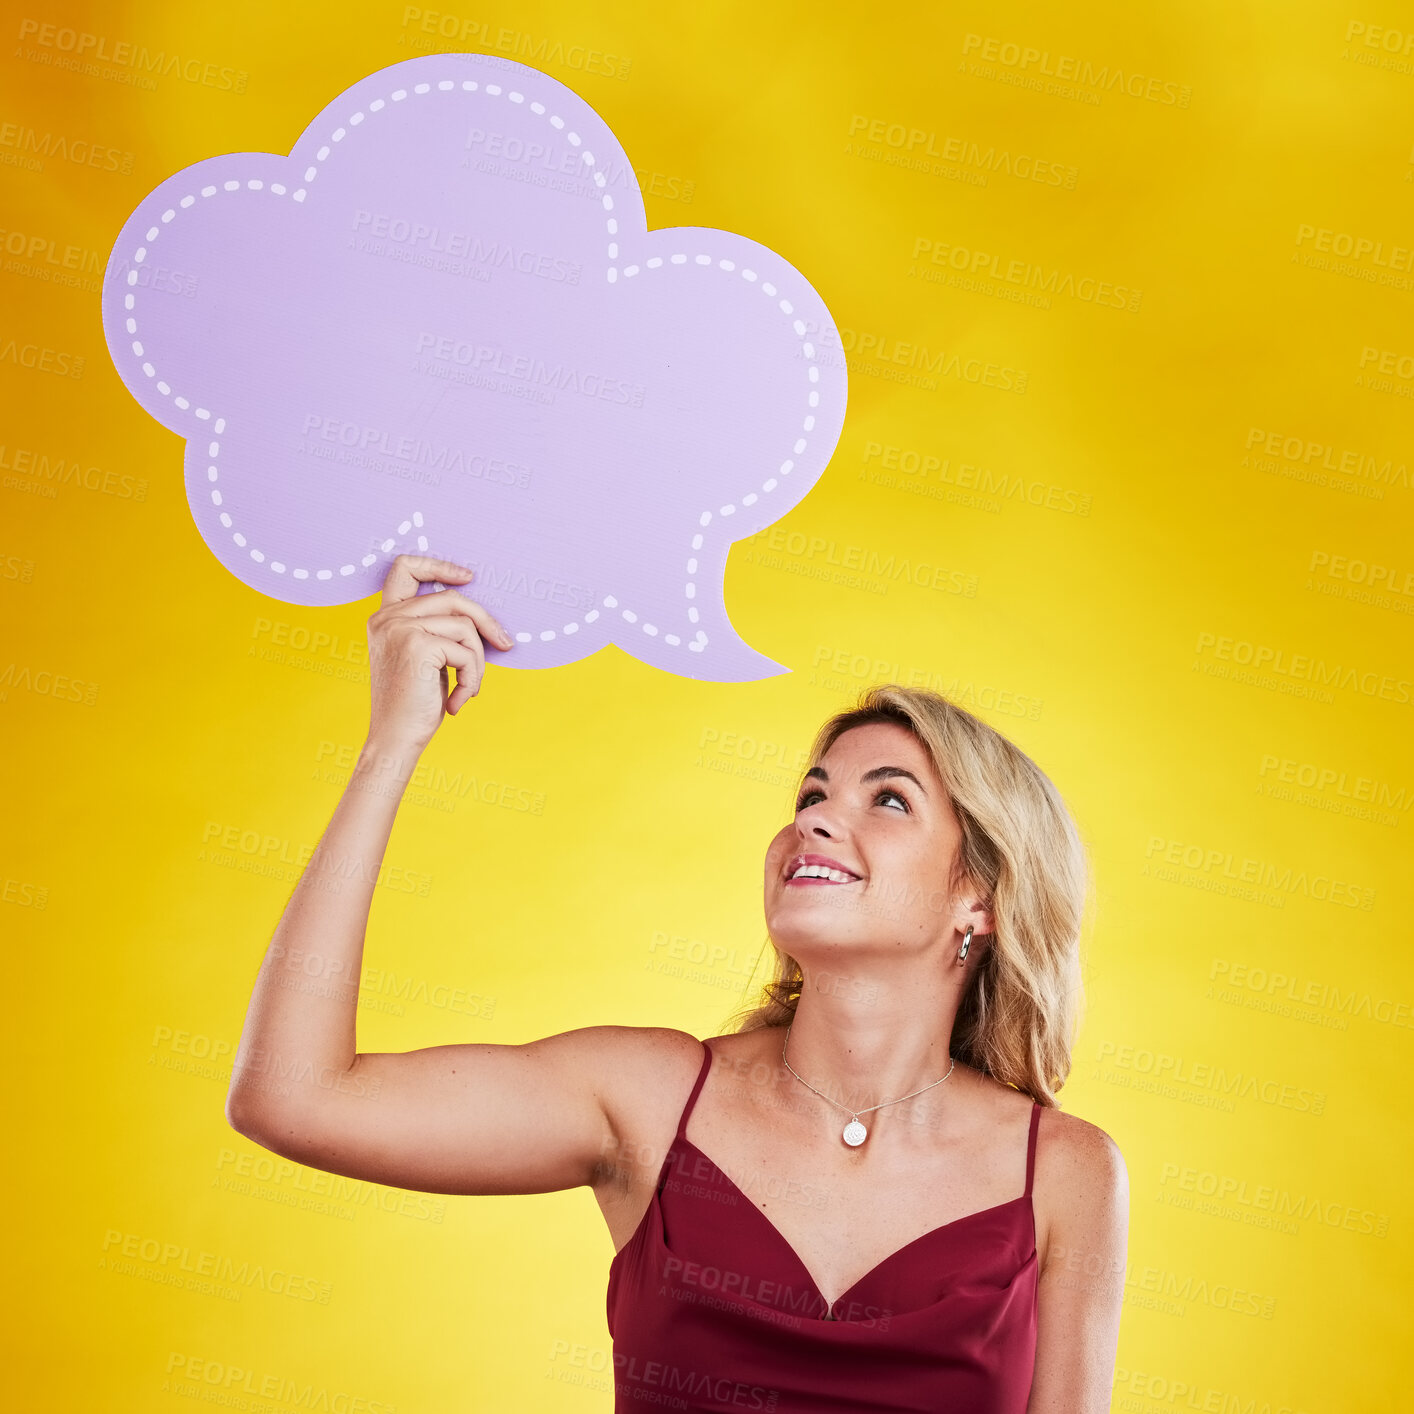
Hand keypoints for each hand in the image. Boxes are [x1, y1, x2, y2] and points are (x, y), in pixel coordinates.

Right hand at [365, 554, 513, 750]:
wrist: (395, 739)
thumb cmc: (414, 703)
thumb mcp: (425, 658)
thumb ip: (438, 630)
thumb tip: (484, 619)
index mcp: (384, 617)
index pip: (405, 567)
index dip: (439, 565)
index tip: (468, 577)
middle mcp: (387, 617)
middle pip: (453, 598)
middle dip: (486, 622)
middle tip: (505, 645)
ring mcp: (400, 628)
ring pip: (465, 627)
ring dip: (478, 662)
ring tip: (469, 689)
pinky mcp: (417, 645)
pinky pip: (466, 651)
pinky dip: (472, 678)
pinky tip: (459, 700)